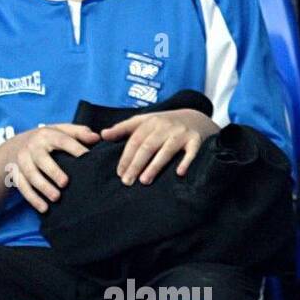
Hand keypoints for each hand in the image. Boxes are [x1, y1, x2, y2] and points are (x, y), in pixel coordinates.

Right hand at [0, 123, 100, 213]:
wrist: (14, 145)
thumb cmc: (47, 139)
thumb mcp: (61, 130)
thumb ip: (79, 133)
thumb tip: (97, 138)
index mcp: (46, 134)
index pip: (62, 140)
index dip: (75, 148)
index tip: (87, 158)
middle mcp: (32, 146)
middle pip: (41, 159)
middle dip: (52, 171)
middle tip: (65, 183)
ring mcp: (22, 160)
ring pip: (30, 175)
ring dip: (43, 187)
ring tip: (56, 198)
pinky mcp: (15, 173)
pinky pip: (22, 187)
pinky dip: (32, 198)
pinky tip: (44, 208)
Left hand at [100, 109, 219, 186]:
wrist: (196, 118)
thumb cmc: (164, 124)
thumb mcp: (144, 121)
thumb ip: (123, 128)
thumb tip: (103, 135)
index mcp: (149, 121)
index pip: (134, 141)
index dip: (126, 157)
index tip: (119, 173)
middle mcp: (165, 126)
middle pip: (147, 147)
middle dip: (136, 165)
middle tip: (127, 181)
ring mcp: (181, 132)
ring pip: (166, 150)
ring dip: (155, 166)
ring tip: (144, 181)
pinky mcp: (196, 140)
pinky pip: (191, 152)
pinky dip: (186, 161)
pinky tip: (179, 173)